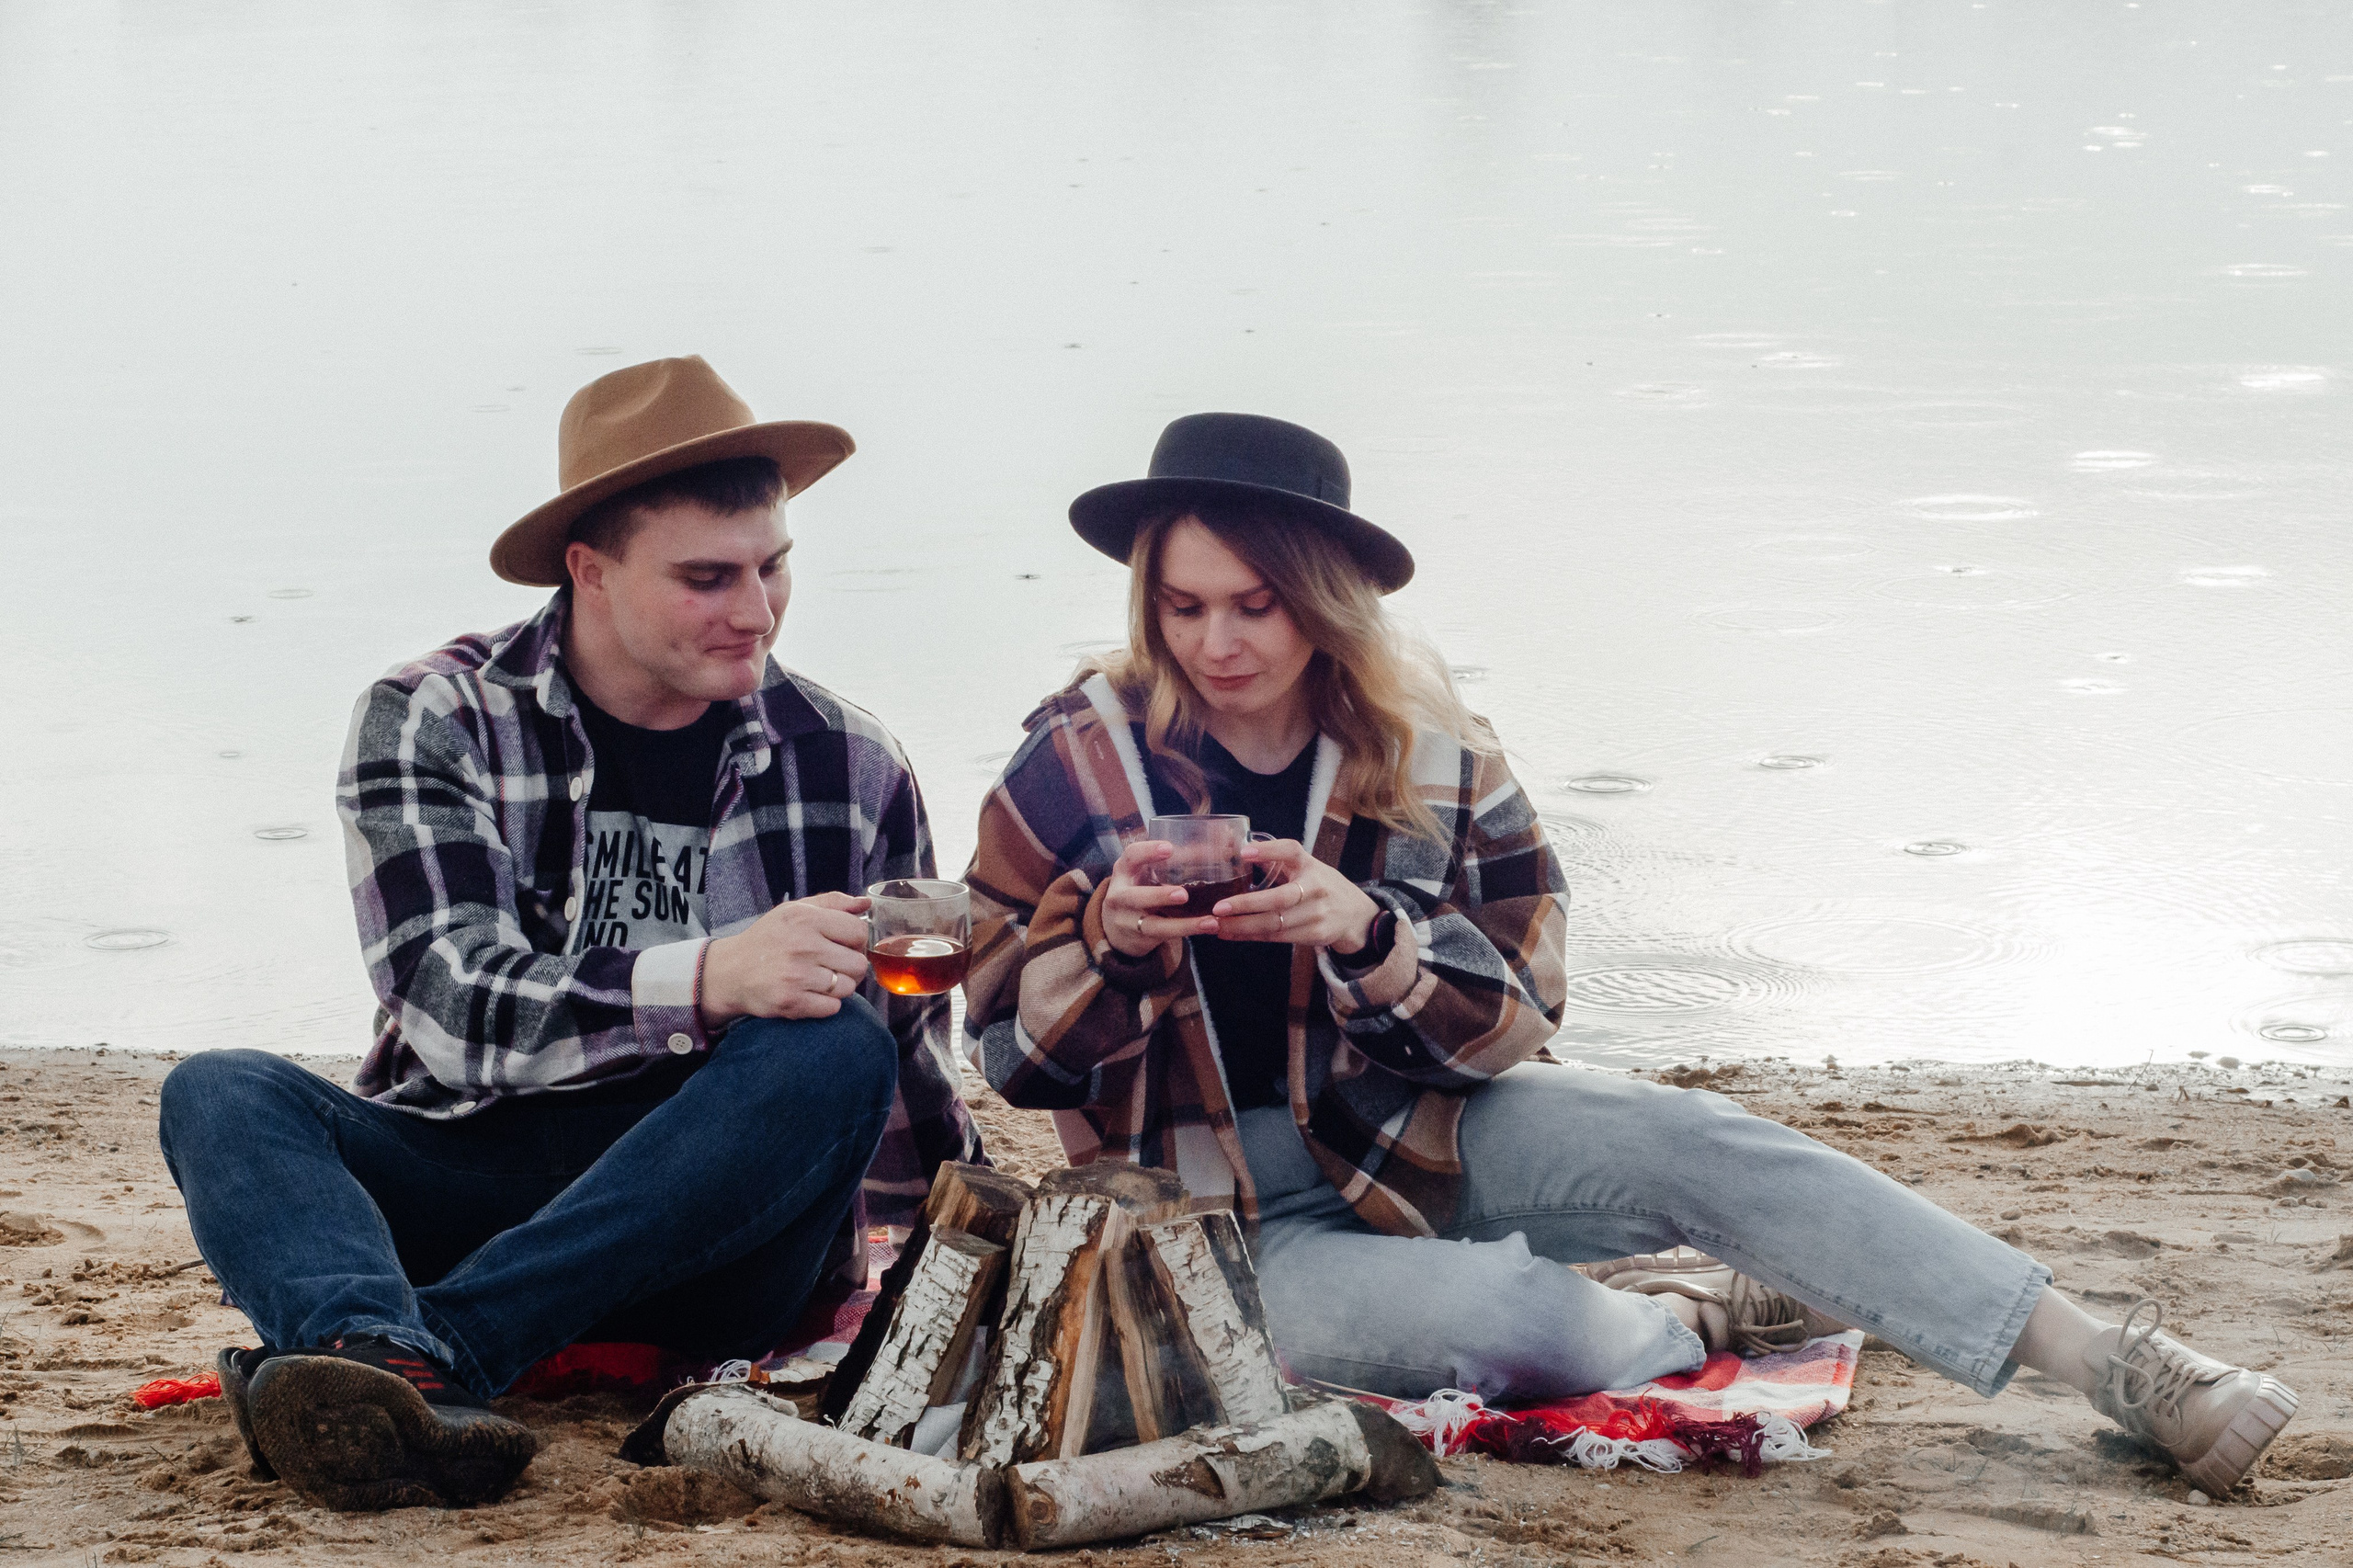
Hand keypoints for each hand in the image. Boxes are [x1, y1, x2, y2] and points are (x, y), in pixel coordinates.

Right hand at [699, 892, 872, 1025]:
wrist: (730, 972)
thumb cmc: (768, 939)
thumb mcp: (795, 910)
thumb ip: (833, 902)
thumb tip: (866, 902)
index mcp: (805, 919)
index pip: (859, 931)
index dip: (857, 941)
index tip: (845, 945)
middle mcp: (802, 945)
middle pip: (858, 963)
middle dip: (850, 966)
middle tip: (833, 965)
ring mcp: (797, 975)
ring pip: (848, 987)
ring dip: (838, 987)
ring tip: (819, 979)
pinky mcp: (791, 1001)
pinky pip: (833, 1008)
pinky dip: (826, 1004)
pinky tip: (811, 994)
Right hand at [1100, 838, 1214, 957]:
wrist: (1117, 927)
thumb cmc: (1139, 889)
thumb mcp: (1145, 874)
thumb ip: (1172, 863)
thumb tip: (1213, 848)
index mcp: (1124, 871)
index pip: (1130, 856)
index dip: (1148, 852)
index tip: (1169, 848)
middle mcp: (1120, 896)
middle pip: (1134, 896)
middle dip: (1158, 896)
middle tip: (1183, 894)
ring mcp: (1127, 920)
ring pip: (1152, 925)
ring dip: (1182, 924)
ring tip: (1209, 922)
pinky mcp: (1140, 938)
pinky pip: (1164, 936)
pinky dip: (1187, 932)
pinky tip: (1208, 927)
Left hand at [1207, 839, 1381, 952]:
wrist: (1355, 915)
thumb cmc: (1321, 886)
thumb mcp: (1306, 867)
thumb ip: (1275, 859)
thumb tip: (1237, 847)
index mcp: (1310, 864)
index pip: (1290, 851)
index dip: (1269, 850)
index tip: (1244, 852)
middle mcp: (1316, 887)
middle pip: (1279, 898)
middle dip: (1246, 904)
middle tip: (1218, 907)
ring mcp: (1317, 914)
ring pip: (1274, 923)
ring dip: (1242, 925)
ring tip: (1215, 924)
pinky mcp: (1315, 934)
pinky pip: (1277, 937)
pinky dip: (1250, 936)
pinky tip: (1229, 933)